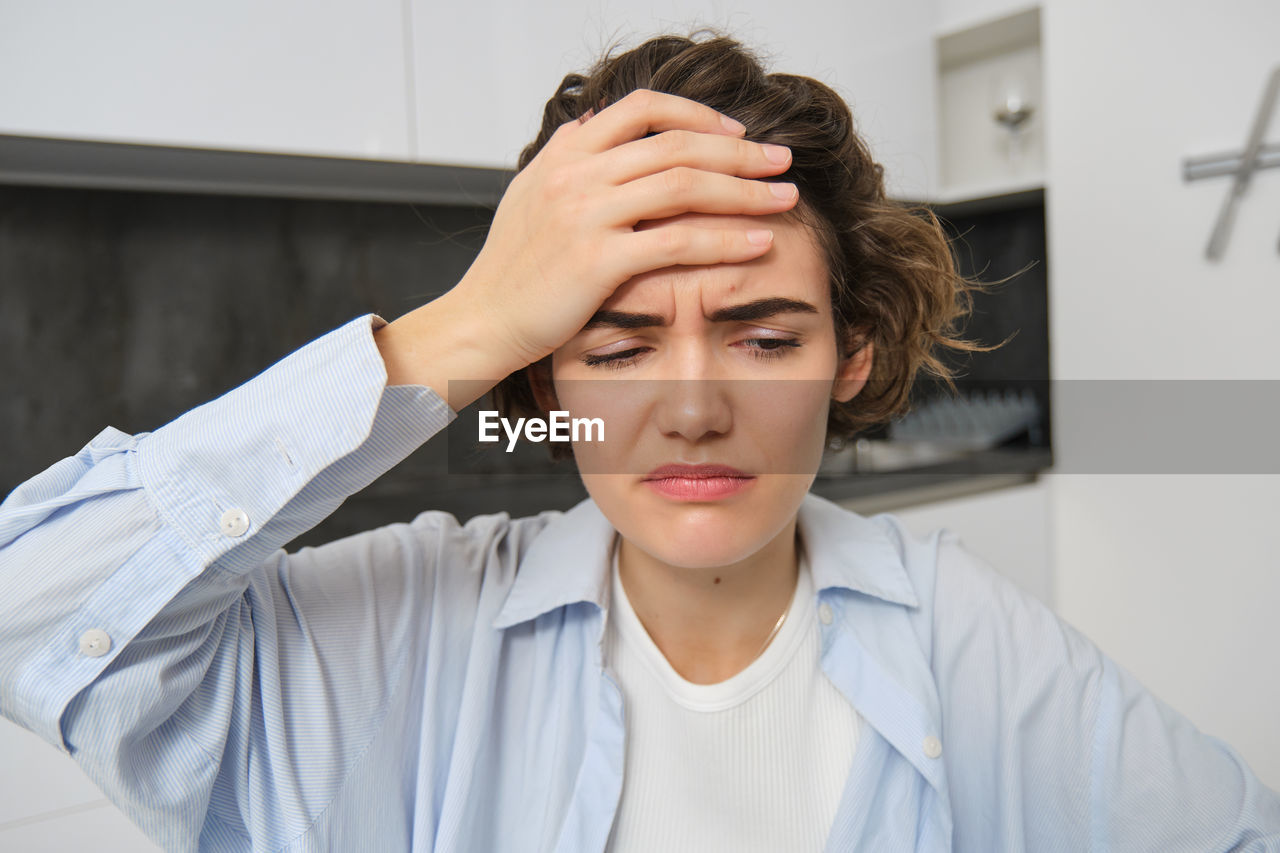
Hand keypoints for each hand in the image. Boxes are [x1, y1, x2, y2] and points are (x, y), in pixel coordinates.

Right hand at [451, 88, 796, 370]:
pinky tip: (758, 244)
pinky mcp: (598, 261)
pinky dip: (726, 240)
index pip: (644, 108)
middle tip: (781, 161)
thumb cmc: (511, 266)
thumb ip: (564, 152)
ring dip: (745, 191)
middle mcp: (576, 174)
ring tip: (785, 198)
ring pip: (684, 186)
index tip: (736, 131)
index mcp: (566, 153)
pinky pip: (677, 242)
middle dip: (739, 151)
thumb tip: (594, 118)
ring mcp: (586, 215)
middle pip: (677, 145)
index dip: (698, 114)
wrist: (483, 320)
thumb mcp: (529, 192)